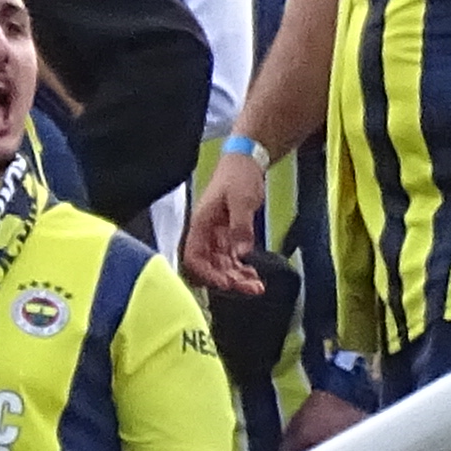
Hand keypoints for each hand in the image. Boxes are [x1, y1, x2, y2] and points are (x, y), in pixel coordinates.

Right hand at [181, 148, 273, 298]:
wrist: (246, 162)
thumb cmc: (238, 176)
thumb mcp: (241, 200)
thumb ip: (240, 227)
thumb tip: (241, 252)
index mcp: (200, 224)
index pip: (194, 257)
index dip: (207, 274)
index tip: (227, 283)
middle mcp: (205, 234)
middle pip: (209, 267)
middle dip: (228, 280)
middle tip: (251, 288)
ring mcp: (216, 236)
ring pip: (220, 266)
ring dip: (236, 278)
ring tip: (257, 285)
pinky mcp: (227, 236)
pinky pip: (230, 259)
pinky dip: (240, 269)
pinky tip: (253, 274)